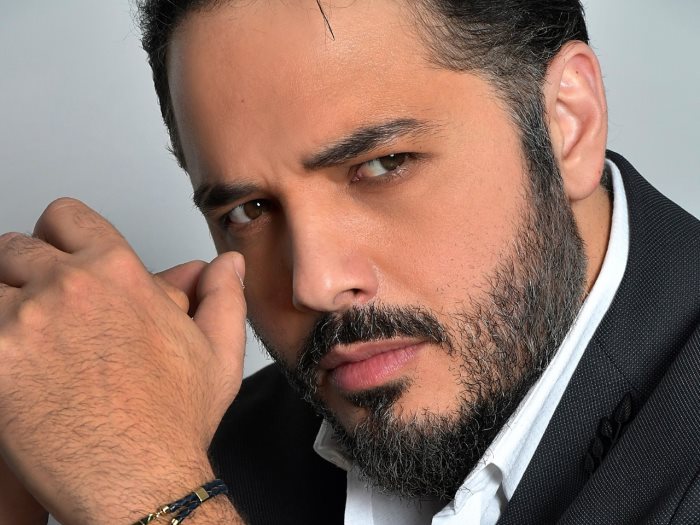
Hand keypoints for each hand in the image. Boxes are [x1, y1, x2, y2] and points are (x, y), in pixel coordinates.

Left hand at [0, 198, 246, 523]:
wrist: (138, 479)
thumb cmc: (174, 421)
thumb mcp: (218, 352)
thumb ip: (222, 296)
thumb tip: (228, 265)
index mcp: (119, 272)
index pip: (66, 216)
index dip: (61, 234)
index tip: (58, 257)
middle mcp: (68, 286)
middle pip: (15, 247)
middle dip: (24, 270)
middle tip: (36, 304)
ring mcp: (24, 321)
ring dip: (1, 301)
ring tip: (21, 333)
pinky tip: (13, 362)